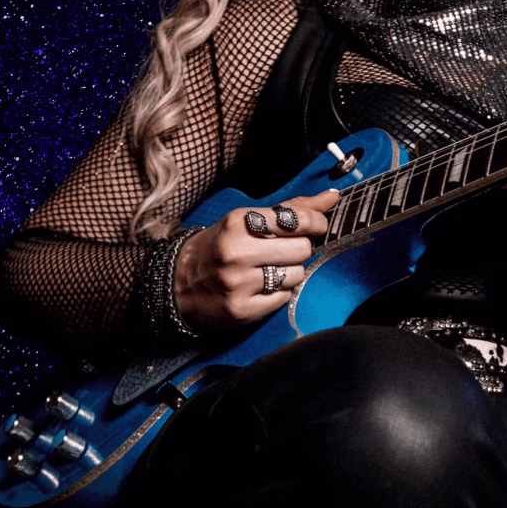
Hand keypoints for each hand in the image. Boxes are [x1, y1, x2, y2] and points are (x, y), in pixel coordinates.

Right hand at [173, 190, 338, 329]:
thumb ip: (290, 209)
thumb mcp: (245, 220)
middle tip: (284, 251)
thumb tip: (330, 197)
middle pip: (301, 249)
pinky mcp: (242, 309)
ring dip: (290, 273)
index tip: (317, 225)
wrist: (176, 283)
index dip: (315, 222)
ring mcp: (239, 283)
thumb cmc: (218, 246)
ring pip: (296, 275)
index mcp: (239, 222)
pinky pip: (283, 298)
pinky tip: (261, 287)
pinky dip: (279, 293)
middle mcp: (237, 252)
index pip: (295, 219)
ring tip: (270, 270)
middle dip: (299, 249)